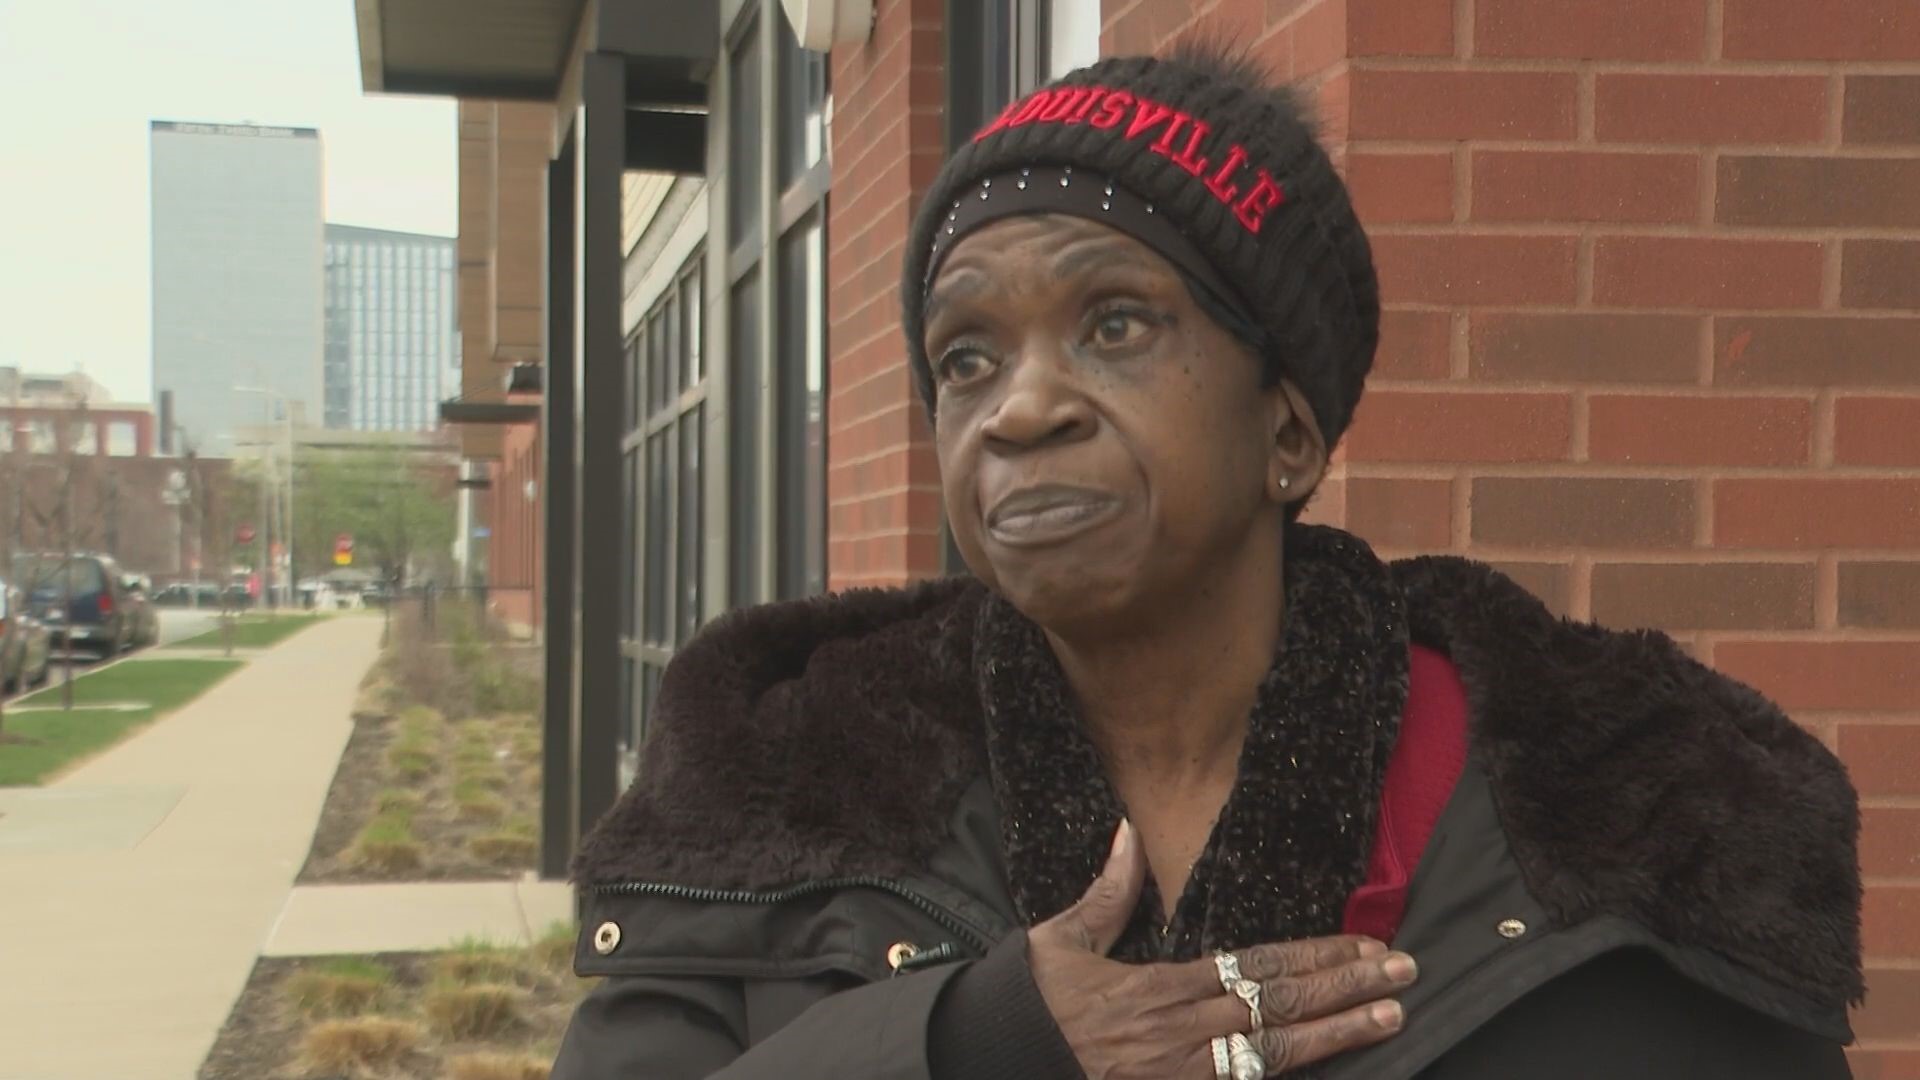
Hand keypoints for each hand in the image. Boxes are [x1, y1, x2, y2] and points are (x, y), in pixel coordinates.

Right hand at [1026, 820, 1415, 1077]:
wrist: (998, 1063)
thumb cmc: (1030, 1006)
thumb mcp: (1062, 941)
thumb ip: (1108, 893)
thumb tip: (1129, 832)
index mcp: (1161, 985)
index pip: (1256, 965)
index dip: (1315, 955)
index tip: (1363, 944)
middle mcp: (1182, 1032)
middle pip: (1280, 1006)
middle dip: (1347, 988)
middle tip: (1404, 971)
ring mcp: (1184, 1076)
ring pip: (1277, 1054)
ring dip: (1338, 1035)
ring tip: (1390, 1016)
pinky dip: (1289, 1078)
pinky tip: (1330, 1069)